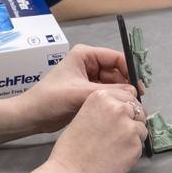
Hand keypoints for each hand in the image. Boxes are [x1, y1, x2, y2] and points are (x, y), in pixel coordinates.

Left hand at [15, 45, 130, 133]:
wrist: (31, 117)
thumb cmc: (50, 99)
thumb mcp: (81, 93)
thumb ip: (109, 92)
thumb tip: (134, 93)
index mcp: (85, 55)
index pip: (116, 58)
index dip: (130, 70)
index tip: (140, 86)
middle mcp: (88, 64)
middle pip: (117, 72)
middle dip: (126, 85)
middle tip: (137, 101)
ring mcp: (88, 78)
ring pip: (113, 85)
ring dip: (120, 95)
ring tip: (129, 108)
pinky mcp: (86, 92)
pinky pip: (106, 94)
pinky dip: (112, 101)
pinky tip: (119, 110)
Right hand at [40, 86, 147, 172]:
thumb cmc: (72, 150)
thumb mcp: (83, 115)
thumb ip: (104, 109)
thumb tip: (122, 109)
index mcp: (102, 97)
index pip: (127, 95)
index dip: (127, 107)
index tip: (123, 115)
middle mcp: (117, 108)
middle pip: (138, 110)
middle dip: (132, 120)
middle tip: (119, 134)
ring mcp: (128, 127)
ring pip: (141, 128)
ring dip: (133, 136)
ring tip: (113, 147)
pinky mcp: (135, 145)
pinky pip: (140, 145)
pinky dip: (132, 150)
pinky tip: (116, 156)